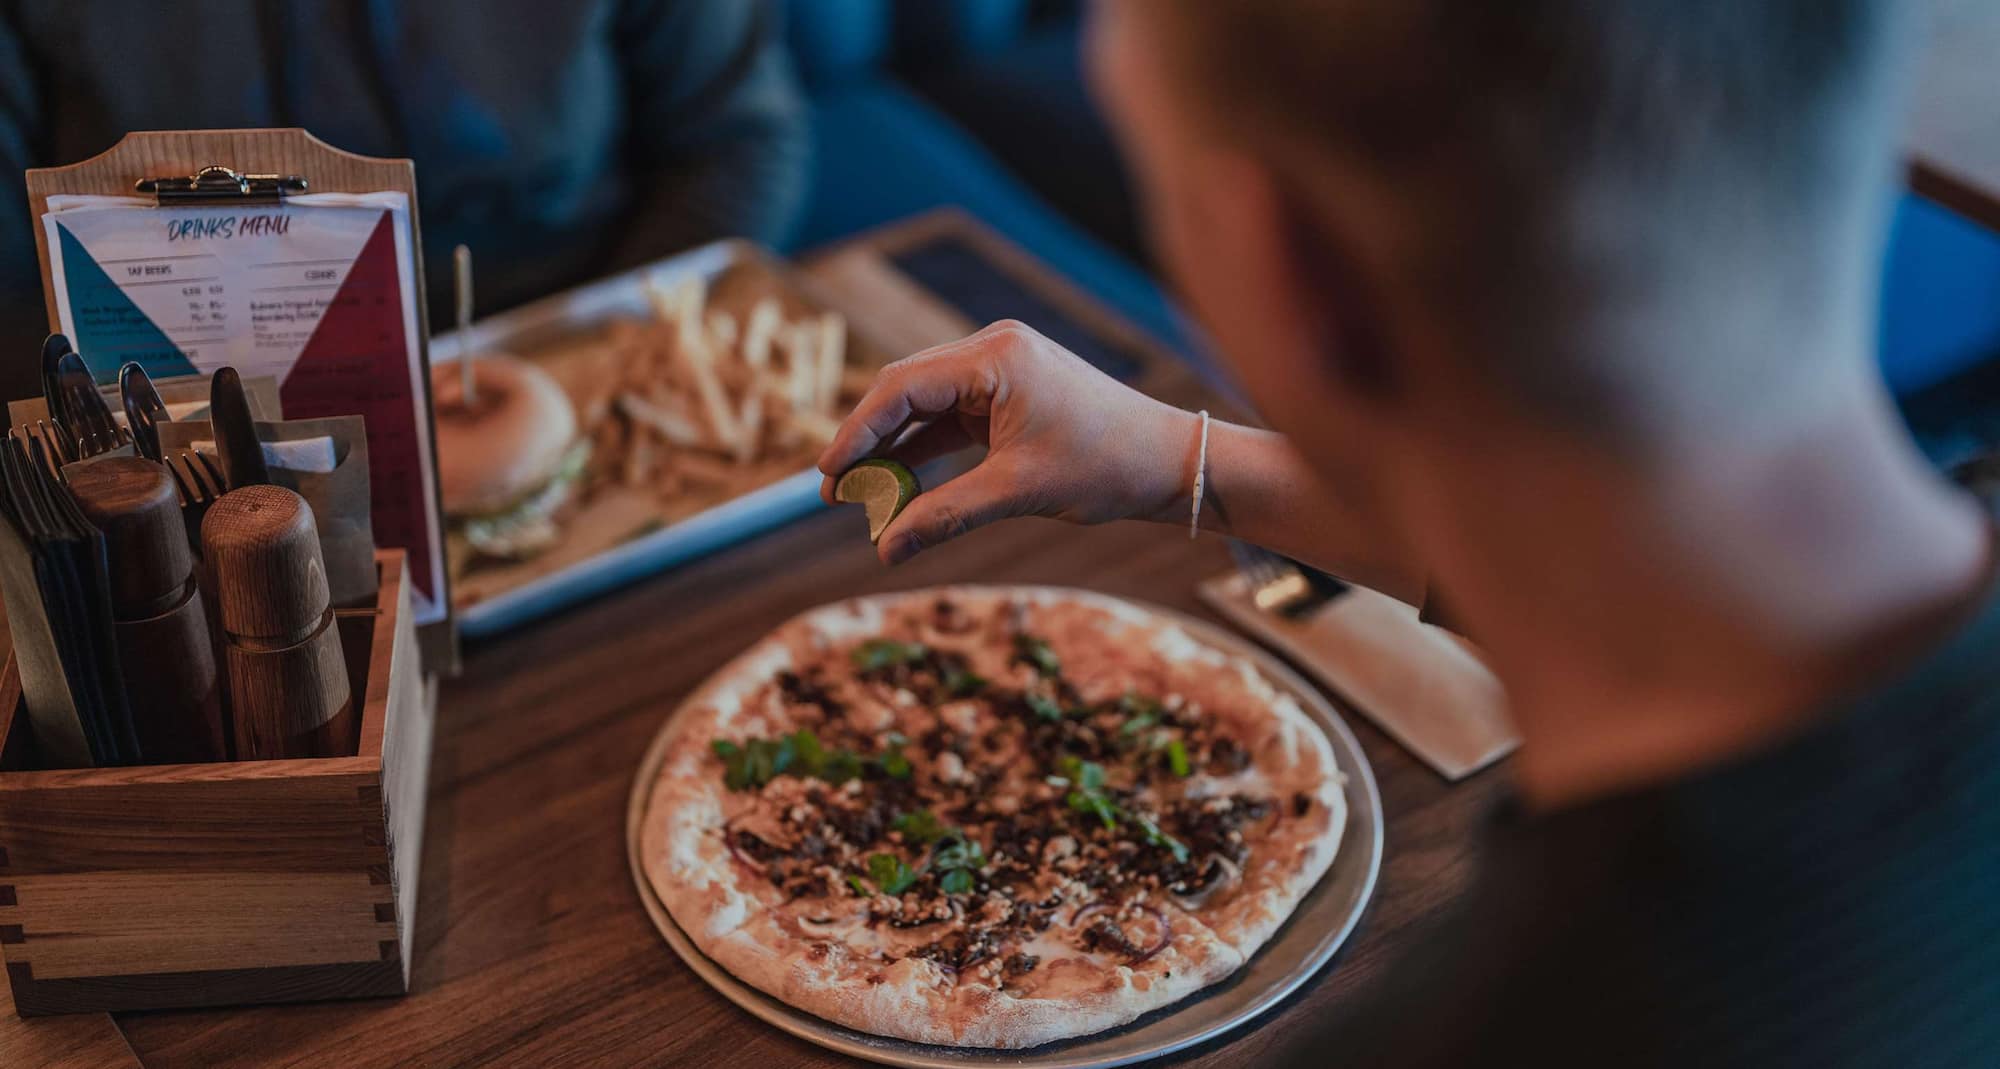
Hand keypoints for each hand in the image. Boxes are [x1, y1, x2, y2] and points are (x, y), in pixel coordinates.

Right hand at [817, 320, 1200, 563]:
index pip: (902, 387)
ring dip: (892, 448)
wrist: (1171, 462)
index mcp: (996, 356)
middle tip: (831, 492)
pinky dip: (923, 450)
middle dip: (866, 440)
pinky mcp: (1009, 395)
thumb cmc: (1106, 466)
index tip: (826, 475)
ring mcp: (1001, 370)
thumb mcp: (1019, 491)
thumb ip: (944, 515)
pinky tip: (895, 486)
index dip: (857, 431)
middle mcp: (993, 350)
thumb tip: (885, 550)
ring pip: (924, 406)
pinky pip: (950, 420)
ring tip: (855, 495)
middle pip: (905, 390)